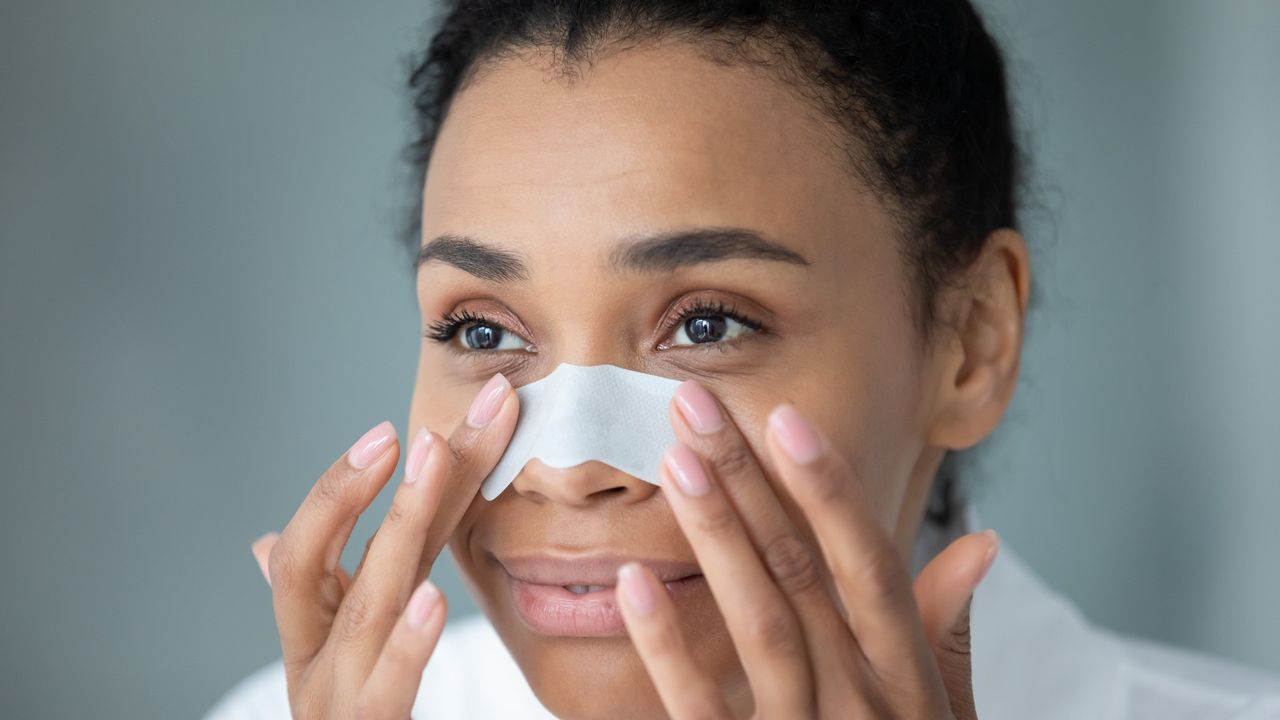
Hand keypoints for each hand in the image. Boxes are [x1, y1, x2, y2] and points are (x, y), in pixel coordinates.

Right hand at [248, 373, 517, 719]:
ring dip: (397, 526)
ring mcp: (333, 699)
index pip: (337, 539)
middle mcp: (312, 656)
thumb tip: (262, 546)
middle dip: (371, 483)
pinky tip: (434, 600)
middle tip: (425, 416)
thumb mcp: (344, 652)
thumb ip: (331, 593)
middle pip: (328, 558)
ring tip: (429, 459)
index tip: (417, 419)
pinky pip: (382, 691)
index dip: (364, 479)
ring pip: (361, 609)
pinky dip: (407, 645)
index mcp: (312, 627)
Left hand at [615, 380, 998, 718]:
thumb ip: (947, 634)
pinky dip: (668, 647)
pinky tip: (632, 582)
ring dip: (716, 539)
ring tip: (675, 462)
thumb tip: (980, 542)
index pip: (869, 566)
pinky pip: (702, 711)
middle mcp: (862, 703)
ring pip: (761, 627)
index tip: (785, 418)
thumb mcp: (943, 718)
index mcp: (907, 680)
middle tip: (693, 406)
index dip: (829, 490)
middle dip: (749, 484)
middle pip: (803, 577)